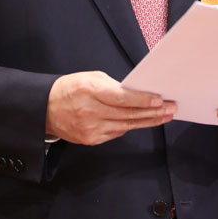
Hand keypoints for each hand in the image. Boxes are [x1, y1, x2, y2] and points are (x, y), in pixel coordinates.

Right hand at [45, 71, 176, 144]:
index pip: (121, 98)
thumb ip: (113, 86)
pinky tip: (143, 121)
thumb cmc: (70, 88)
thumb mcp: (90, 78)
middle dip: (153, 112)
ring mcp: (90, 129)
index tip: (160, 99)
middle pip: (128, 114)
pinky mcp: (91, 140)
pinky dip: (130, 126)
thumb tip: (137, 94)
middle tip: (171, 108)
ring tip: (164, 116)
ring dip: (148, 121)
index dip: (142, 100)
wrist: (46, 109)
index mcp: (89, 91)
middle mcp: (89, 112)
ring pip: (126, 126)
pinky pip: (116, 133)